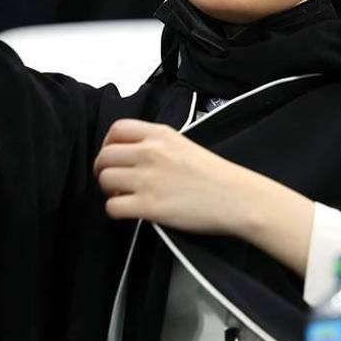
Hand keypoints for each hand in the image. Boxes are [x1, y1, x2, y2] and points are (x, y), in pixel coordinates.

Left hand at [95, 120, 246, 234]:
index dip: (107, 144)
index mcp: (160, 134)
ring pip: (105, 179)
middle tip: (113, 180)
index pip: (117, 129)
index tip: (112, 155)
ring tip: (122, 195)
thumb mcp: (185, 145)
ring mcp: (148, 179)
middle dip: (103, 169)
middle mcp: (151, 152)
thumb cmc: (216, 176)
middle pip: (105, 155)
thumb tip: (132, 156)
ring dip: (108, 189)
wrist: (237, 198)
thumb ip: (157, 144)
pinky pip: (112, 206)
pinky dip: (115, 210)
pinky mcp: (149, 206)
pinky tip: (128, 210)